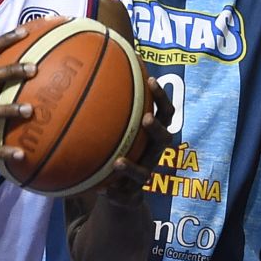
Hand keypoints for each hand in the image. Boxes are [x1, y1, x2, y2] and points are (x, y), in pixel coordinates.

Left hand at [100, 77, 172, 205]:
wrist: (120, 192)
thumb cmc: (117, 149)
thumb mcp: (113, 128)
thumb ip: (106, 104)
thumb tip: (95, 66)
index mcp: (151, 133)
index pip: (165, 111)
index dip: (161, 97)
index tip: (151, 79)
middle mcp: (152, 152)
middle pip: (165, 138)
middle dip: (157, 127)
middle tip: (146, 119)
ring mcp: (144, 174)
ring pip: (146, 171)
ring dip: (134, 167)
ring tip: (120, 162)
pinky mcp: (132, 195)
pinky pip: (127, 194)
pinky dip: (115, 192)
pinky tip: (101, 189)